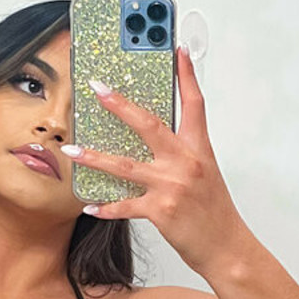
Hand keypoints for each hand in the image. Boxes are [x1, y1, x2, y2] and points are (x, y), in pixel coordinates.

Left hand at [64, 44, 250, 277]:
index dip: (186, 75)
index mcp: (199, 150)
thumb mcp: (205, 174)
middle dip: (120, 105)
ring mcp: (172, 186)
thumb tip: (153, 142)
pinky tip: (90, 205)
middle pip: (149, 124)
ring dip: (94, 157)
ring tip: (71, 150)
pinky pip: (125, 205)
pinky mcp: (161, 210)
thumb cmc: (215, 213)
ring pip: (124, 165)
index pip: (194, 104)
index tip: (177, 50)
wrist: (227, 248)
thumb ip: (181, 155)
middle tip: (98, 89)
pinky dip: (106, 207)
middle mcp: (186, 163)